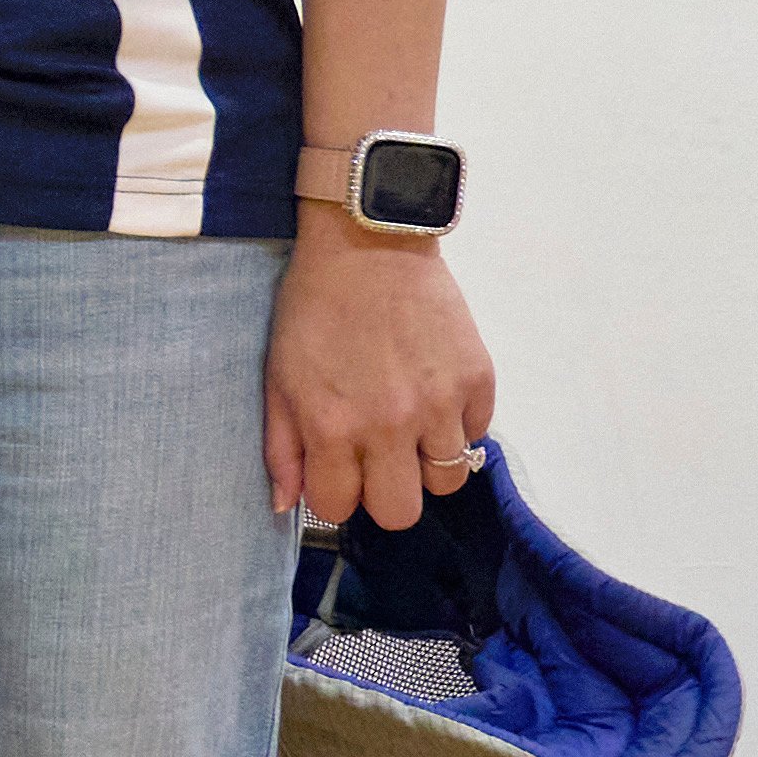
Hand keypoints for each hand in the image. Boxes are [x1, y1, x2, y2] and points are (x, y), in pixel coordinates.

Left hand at [268, 226, 499, 530]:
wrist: (368, 243)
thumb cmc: (314, 309)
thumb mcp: (279, 377)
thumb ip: (283, 449)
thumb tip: (286, 506)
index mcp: (334, 427)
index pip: (341, 509)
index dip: (337, 494)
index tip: (338, 471)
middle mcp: (391, 425)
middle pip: (401, 513)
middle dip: (385, 493)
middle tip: (377, 460)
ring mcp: (440, 404)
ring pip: (447, 481)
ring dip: (426, 462)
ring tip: (410, 426)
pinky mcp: (478, 380)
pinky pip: (476, 434)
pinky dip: (456, 425)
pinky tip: (433, 392)